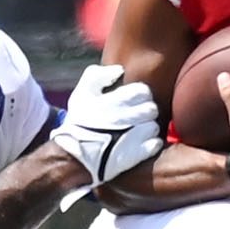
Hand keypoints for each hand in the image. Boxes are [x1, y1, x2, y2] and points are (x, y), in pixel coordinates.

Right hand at [52, 63, 164, 186]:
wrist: (74, 158)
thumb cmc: (78, 124)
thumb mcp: (80, 94)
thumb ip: (96, 75)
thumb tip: (118, 70)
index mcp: (116, 100)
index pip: (143, 91)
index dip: (140, 95)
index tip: (133, 101)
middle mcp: (128, 117)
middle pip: (152, 109)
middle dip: (146, 112)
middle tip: (136, 117)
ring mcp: (135, 136)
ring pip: (154, 126)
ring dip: (148, 128)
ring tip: (136, 132)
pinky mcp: (137, 154)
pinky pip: (155, 144)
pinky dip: (150, 144)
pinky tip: (139, 145)